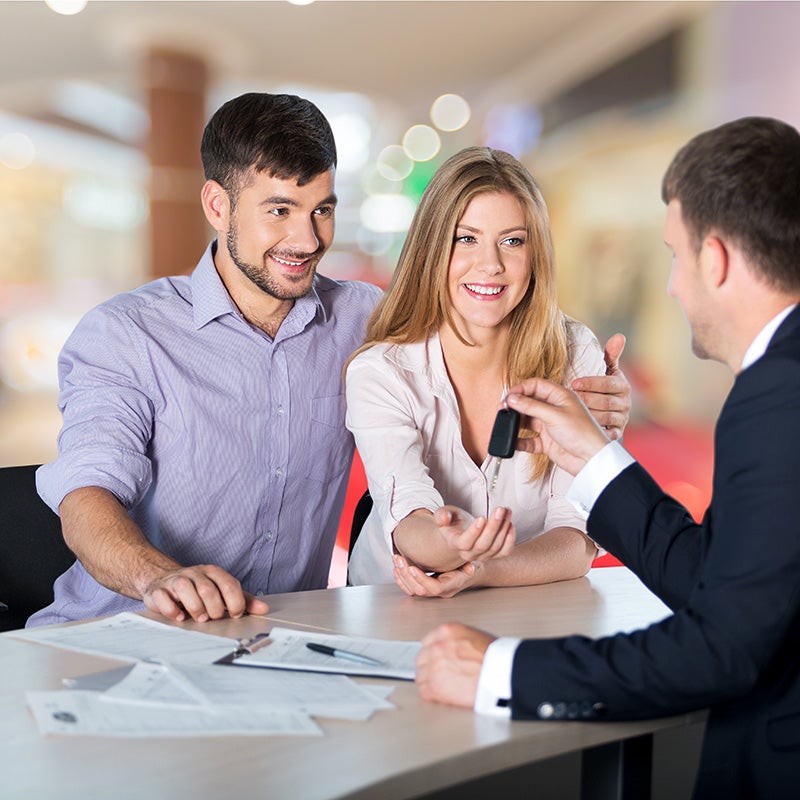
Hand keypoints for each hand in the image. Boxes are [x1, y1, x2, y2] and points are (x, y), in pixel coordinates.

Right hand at [142, 564, 269, 622]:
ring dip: (195, 608)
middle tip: (213, 618)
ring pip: (186, 589)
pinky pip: (164, 598)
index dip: (235, 603)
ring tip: (198, 617)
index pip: (229, 585)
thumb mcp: (221, 590)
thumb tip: (264, 609)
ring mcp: (176, 580)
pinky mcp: (159, 590)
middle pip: (208, 590)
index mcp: (213, 572)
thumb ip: (242, 599)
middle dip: (214, 609)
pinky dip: (172, 610)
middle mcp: (196, 573)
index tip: (234, 615)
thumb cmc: (198, 588)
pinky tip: (179, 617)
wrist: (165, 580)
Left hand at [393, 555, 480, 597]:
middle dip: (406, 574)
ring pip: (412, 589)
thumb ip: (469, 566)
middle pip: (419, 590)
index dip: (421, 579)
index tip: (411, 567)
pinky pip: (409, 588)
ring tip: (396, 558)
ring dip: (401, 574)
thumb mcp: (472, 563)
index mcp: (451, 586)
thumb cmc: (470, 565)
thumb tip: (470, 569)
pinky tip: (396, 566)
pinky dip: (400, 578)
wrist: (470, 572)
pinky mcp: (425, 587)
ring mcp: (432, 590)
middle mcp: (440, 591)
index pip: (434, 588)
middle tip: (399, 559)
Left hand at [416, 623, 495, 707]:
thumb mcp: (474, 636)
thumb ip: (457, 640)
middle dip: (429, 667)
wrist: (502, 674)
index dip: (433, 653)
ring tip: (443, 686)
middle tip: (440, 674)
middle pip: (421, 659)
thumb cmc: (496, 658)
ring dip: (430, 681)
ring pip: (421, 676)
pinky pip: (424, 692)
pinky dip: (432, 695)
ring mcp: (434, 667)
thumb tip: (452, 649)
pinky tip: (442, 695)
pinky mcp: (435, 687)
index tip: (436, 660)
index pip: (428, 642)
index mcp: (447, 632)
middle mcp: (437, 647)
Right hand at [434, 505, 514, 563]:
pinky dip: (510, 539)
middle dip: (493, 526)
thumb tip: (444, 518)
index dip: (474, 532)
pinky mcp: (493, 555)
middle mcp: (468, 554)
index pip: (464, 543)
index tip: (481, 518)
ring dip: (503, 528)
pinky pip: (504, 551)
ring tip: (506, 511)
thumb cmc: (452, 521)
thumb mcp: (443, 514)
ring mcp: (482, 556)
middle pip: (483, 545)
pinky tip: (510, 523)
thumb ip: (442, 515)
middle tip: (500, 509)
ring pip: (495, 547)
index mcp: (454, 543)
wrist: (460, 531)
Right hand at [506, 378, 609, 475]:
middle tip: (503, 410)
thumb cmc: (583, 434)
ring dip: (516, 423)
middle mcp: (555, 409)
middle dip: (515, 405)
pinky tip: (513, 442)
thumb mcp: (555, 415)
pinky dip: (520, 441)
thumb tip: (513, 398)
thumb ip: (531, 406)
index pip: (536, 385)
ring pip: (528, 420)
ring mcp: (551, 426)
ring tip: (506, 425)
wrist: (592, 460)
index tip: (509, 396)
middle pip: (529, 402)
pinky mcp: (548, 442)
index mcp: (560, 396)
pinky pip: (529, 440)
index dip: (521, 388)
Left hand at [571, 333, 630, 440]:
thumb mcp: (608, 371)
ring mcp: (623, 419)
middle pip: (605, 401)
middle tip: (569, 399)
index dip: (591, 383)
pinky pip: (609, 434)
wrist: (609, 415)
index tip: (574, 383)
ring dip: (588, 416)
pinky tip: (583, 431)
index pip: (608, 383)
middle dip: (586, 400)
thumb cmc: (603, 389)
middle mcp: (625, 402)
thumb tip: (620, 336)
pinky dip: (597, 433)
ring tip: (570, 414)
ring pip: (605, 418)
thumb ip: (610, 355)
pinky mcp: (618, 433)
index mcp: (622, 385)